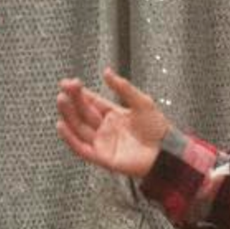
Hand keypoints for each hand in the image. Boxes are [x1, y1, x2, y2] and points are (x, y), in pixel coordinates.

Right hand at [55, 67, 169, 179]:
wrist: (167, 152)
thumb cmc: (159, 130)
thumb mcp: (142, 102)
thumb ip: (123, 87)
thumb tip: (107, 71)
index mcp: (113, 115)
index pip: (91, 102)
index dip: (79, 93)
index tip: (70, 82)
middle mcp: (104, 128)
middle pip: (82, 113)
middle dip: (72, 100)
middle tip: (64, 89)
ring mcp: (102, 142)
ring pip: (78, 128)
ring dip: (68, 114)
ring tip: (61, 100)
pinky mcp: (101, 156)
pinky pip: (80, 147)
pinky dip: (69, 138)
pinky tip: (61, 125)